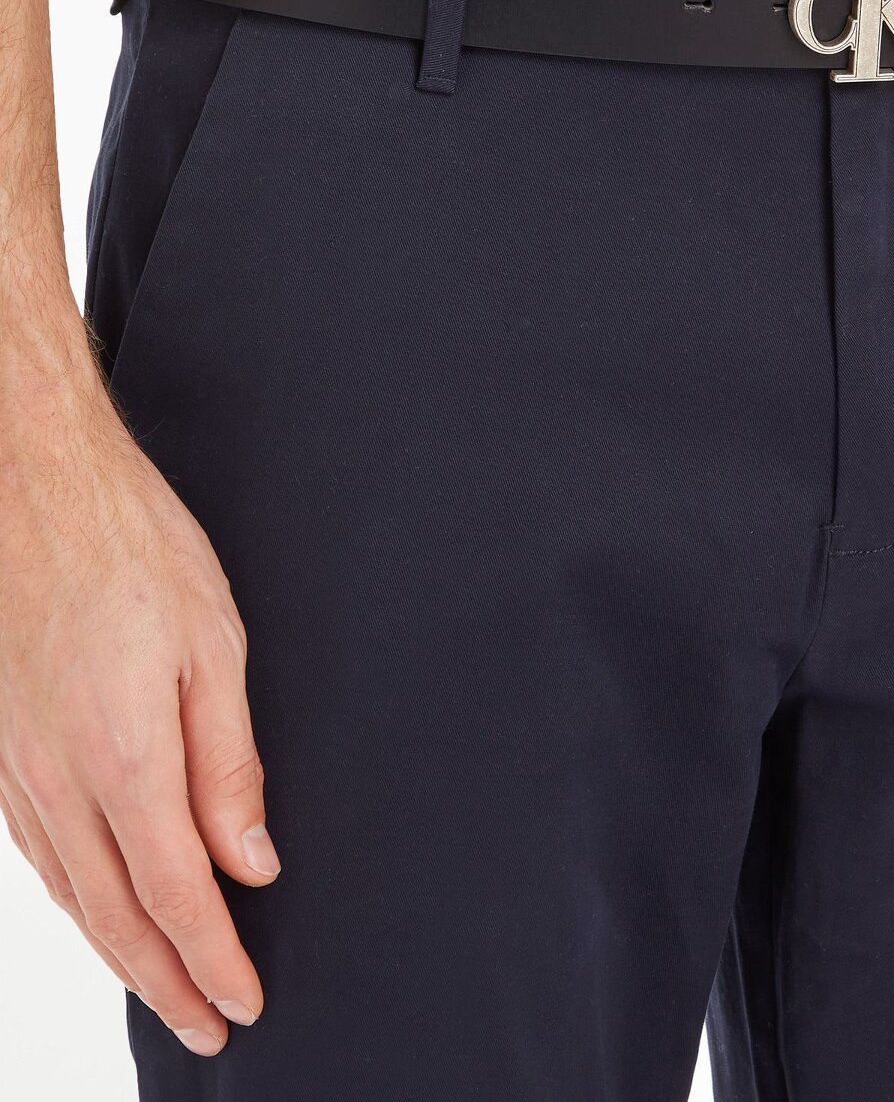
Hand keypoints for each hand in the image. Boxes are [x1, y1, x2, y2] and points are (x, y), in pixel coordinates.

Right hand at [0, 398, 275, 1055]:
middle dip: (169, 981)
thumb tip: (250, 857)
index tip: (247, 1001)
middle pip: (117, 915)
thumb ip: (230, 762)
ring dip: (121, 953)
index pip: (176, 894)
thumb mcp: (214, 645)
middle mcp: (58, 780)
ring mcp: (17, 769)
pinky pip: (40, 853)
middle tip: (212, 1025)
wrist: (32, 488)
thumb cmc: (133, 549)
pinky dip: (78, 901)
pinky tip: (99, 908)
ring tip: (166, 988)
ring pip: (71, 894)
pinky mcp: (1, 750)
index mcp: (123, 756)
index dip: (214, 957)